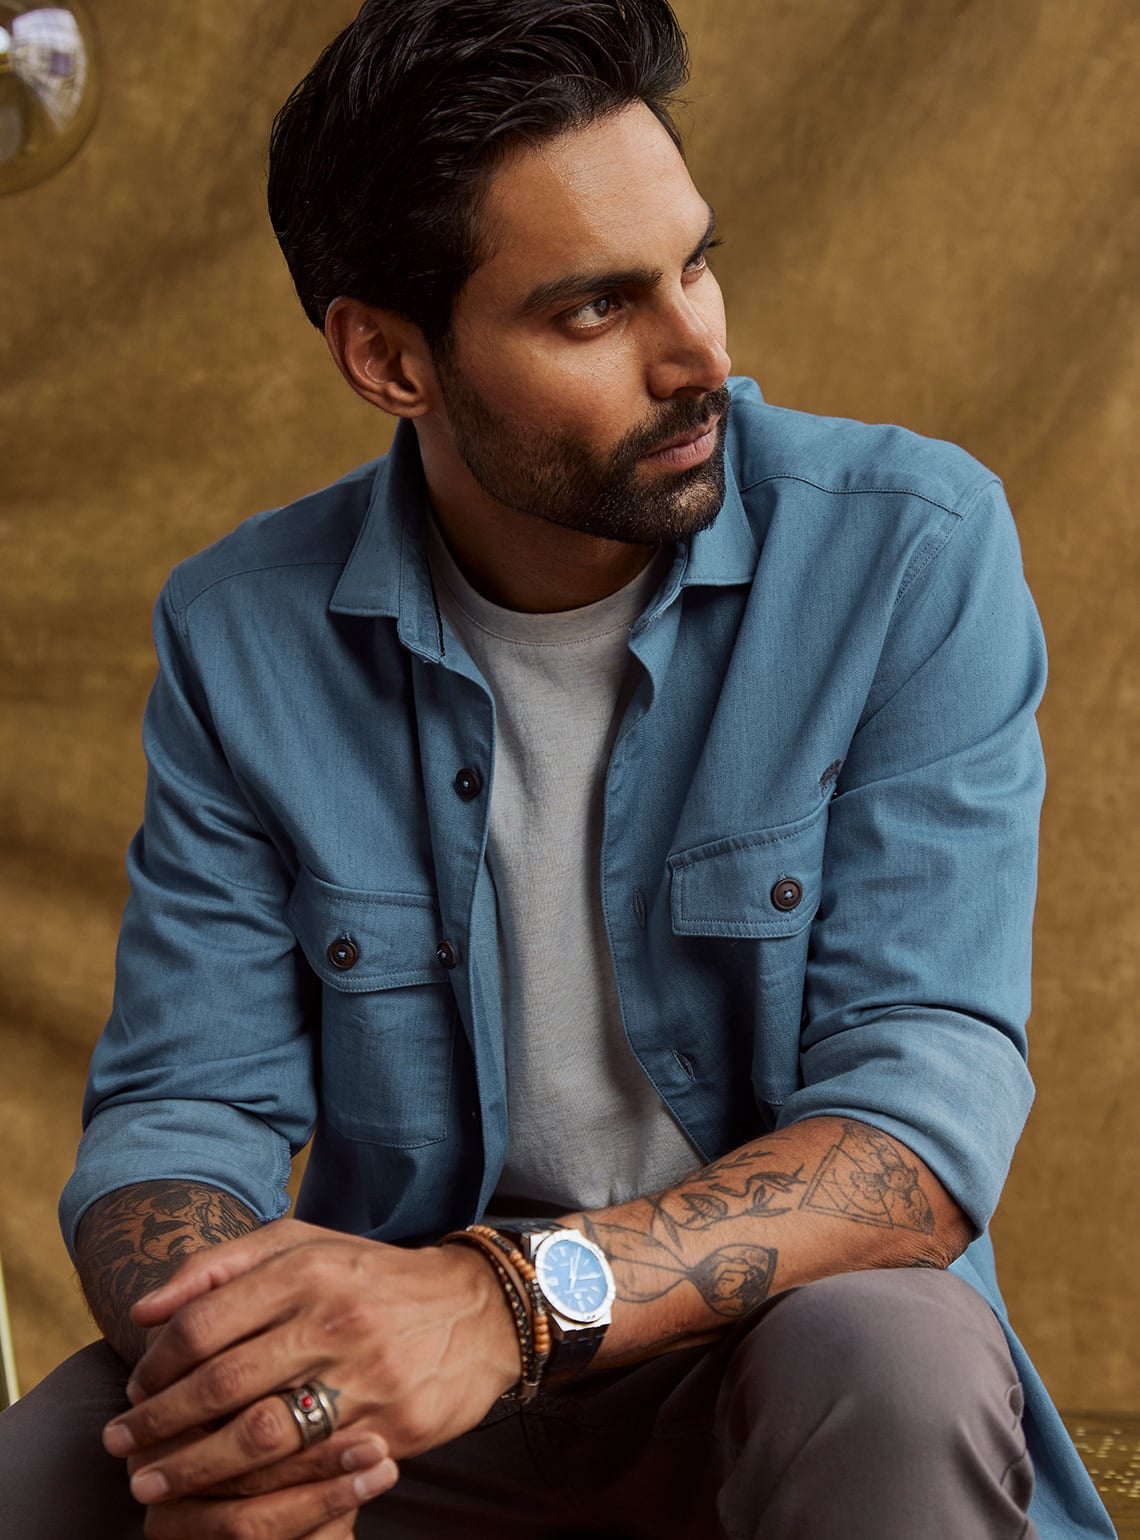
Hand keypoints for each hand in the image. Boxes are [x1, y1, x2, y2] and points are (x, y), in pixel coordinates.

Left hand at [101, 1219, 519, 1532]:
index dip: (157, 1365)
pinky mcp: (391, 1427)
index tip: (133, 1392)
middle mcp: (334, 1319)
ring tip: (153, 1483)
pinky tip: (222, 1497)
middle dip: (159, 1424)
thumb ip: (220, 1266)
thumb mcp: (303, 1244)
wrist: (477, 1311)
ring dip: (193, 1468)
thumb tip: (144, 1308)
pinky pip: (307, 1469)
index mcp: (307, 1269)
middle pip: (222, 1384)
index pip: (205, 1323)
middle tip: (120, 1447)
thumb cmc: (371, 1277)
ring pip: (258, 1437)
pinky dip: (255, 1489)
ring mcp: (365, 1376)